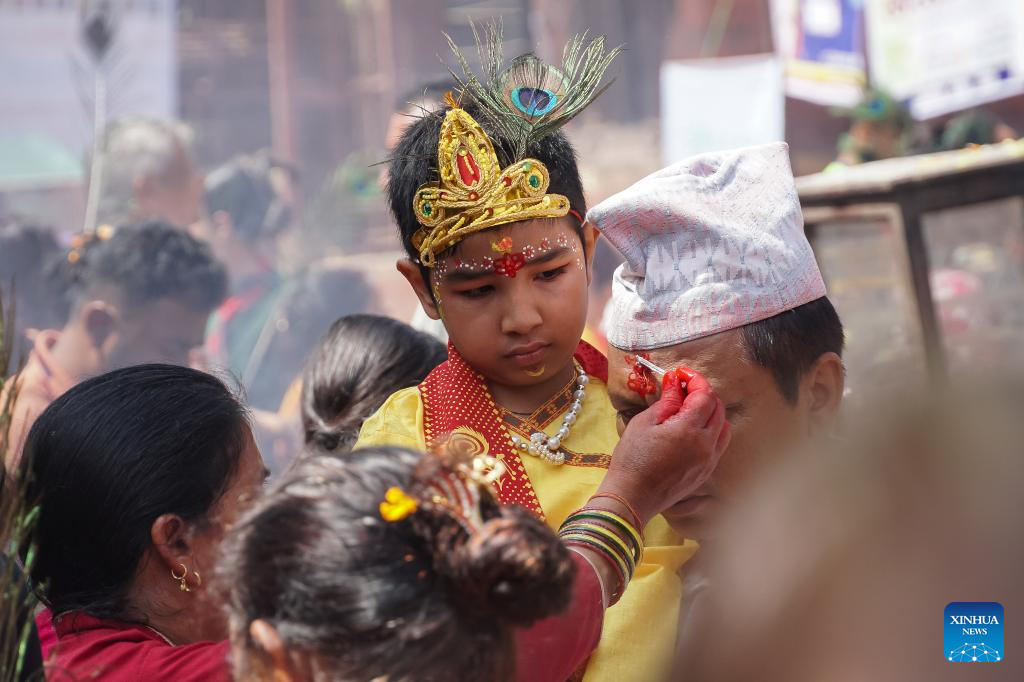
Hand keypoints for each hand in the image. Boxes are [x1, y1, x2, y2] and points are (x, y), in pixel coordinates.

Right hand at [597, 369, 730, 526]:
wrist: (632, 496)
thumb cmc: (633, 459)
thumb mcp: (644, 423)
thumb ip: (666, 401)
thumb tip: (676, 382)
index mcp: (689, 430)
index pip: (705, 395)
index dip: (695, 379)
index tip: (681, 374)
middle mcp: (706, 445)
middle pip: (718, 409)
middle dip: (703, 394)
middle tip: (683, 389)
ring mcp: (709, 460)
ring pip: (724, 427)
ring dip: (711, 413)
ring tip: (689, 410)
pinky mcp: (706, 472)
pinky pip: (720, 445)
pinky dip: (712, 431)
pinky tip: (694, 430)